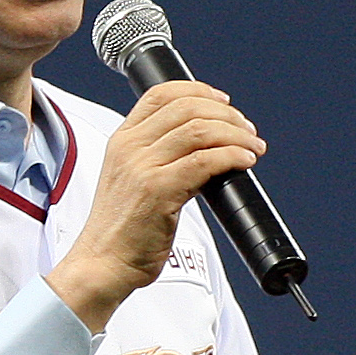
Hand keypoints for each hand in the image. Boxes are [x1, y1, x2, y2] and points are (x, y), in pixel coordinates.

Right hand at [46, 81, 262, 332]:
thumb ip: (159, 158)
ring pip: (200, 130)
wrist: (103, 263)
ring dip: (236, 135)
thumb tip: (207, 146)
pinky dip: (231, 156)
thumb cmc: (122, 230)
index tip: (224, 103)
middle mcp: (130, 147)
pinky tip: (244, 162)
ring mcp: (142, 167)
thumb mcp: (131, 180)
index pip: (160, 94)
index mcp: (122, 140)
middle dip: (227, 114)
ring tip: (252, 147)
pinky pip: (205, 161)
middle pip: (187, 107)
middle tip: (246, 130)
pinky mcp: (158, 190)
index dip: (198, 91)